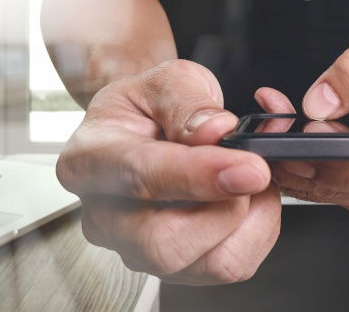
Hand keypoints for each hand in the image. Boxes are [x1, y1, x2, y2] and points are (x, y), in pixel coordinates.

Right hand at [56, 60, 280, 283]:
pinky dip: (257, 230)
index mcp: (90, 159)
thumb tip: (215, 131)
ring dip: (249, 219)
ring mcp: (137, 249)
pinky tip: (248, 196)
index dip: (199, 175)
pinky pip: (231, 266)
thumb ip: (188, 102)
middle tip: (252, 167)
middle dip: (227, 207)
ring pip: (207, 263)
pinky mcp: (176, 267)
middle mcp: (105, 215)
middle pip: (165, 243)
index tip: (249, 168)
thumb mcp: (165, 80)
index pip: (141, 176)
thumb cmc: (149, 106)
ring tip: (250, 174)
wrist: (146, 127)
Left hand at [260, 17, 348, 216]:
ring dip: (303, 166)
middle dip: (311, 159)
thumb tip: (320, 104)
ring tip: (292, 127)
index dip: (344, 159)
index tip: (312, 130)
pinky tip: (301, 146)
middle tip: (284, 125)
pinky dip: (307, 173)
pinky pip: (334, 194)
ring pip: (340, 194)